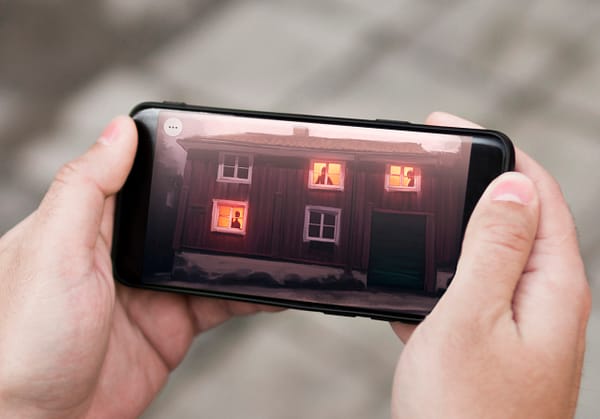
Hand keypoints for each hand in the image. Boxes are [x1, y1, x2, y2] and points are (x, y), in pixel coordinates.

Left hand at [0, 117, 274, 417]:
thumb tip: (119, 131)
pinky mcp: (171, 326)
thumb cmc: (21, 343)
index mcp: (89, 223)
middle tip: (262, 195)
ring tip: (276, 238)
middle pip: (181, 217)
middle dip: (220, 208)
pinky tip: (270, 287)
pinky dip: (249, 293)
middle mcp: (121, 253)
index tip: (216, 145)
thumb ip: (87, 189)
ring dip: (240, 252)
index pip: (139, 176)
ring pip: (207, 259)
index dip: (176, 160)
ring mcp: (150, 290)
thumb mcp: (54, 252)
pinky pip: (218, 301)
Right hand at [391, 113, 590, 418]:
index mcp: (550, 285)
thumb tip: (513, 183)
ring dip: (452, 231)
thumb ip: (493, 248)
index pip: (535, 192)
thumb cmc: (466, 412)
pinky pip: (469, 293)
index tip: (446, 129)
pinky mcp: (494, 346)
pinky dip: (441, 278)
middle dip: (471, 184)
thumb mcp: (471, 317)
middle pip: (515, 218)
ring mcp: (521, 325)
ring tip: (411, 217)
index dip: (496, 151)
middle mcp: (545, 301)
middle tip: (423, 166)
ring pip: (486, 256)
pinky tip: (410, 287)